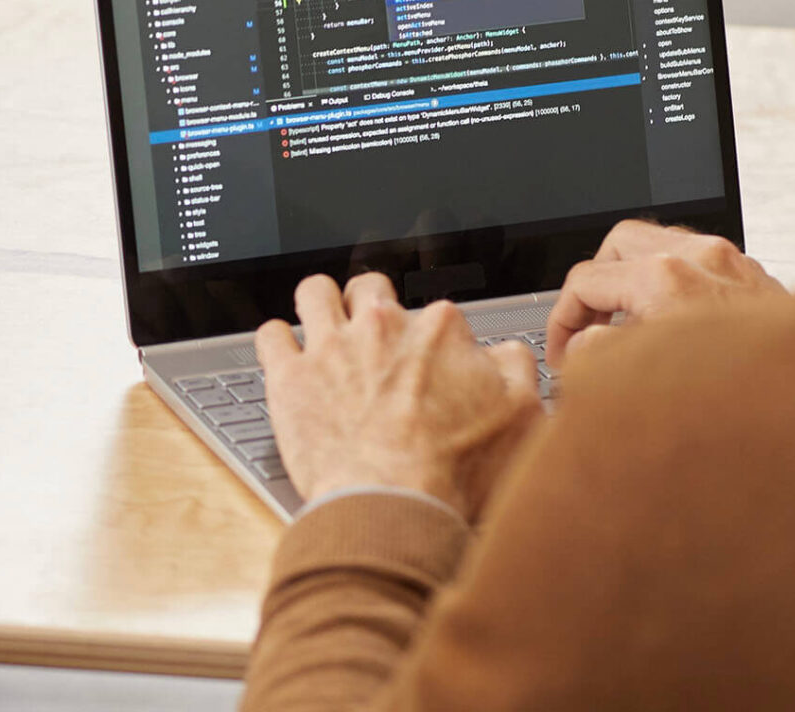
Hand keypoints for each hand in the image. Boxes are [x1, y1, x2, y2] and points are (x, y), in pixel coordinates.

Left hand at [256, 273, 543, 521]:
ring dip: (319, 305)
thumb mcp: (523, 416)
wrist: (397, 505)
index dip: (432, 339)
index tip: (429, 362)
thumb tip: (506, 354)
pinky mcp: (290, 377)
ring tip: (322, 327)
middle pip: (370, 289)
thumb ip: (516, 370)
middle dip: (370, 306)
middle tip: (372, 336)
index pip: (434, 313)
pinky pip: (270, 334)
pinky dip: (276, 341)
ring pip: (315, 292)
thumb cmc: (456, 471)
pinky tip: (285, 355)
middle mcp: (382, 327)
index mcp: (439, 330)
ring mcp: (332, 348)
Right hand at [547, 220, 786, 368]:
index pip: (584, 280)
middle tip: (589, 324)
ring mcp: (731, 261)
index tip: (562, 348)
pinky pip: (698, 262)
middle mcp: (700, 258)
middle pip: (618, 243)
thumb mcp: (644, 381)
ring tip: (629, 324)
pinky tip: (672, 325)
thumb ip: (597, 354)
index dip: (561, 319)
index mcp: (664, 279)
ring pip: (660, 245)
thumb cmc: (746, 398)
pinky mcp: (754, 274)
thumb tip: (583, 345)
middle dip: (596, 283)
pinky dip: (675, 285)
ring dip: (635, 280)